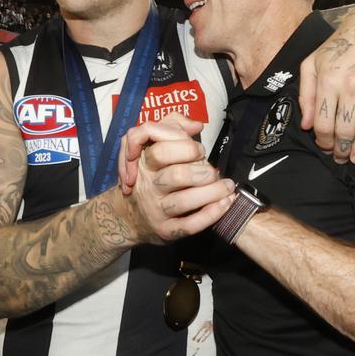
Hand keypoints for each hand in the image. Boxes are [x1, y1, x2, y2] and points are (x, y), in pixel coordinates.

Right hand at [118, 118, 234, 244]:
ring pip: (184, 201)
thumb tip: (196, 125)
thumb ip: (172, 128)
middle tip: (212, 171)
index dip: (184, 145)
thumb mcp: (152, 149)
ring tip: (226, 187)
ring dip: (211, 192)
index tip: (198, 150)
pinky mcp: (166, 230)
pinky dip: (211, 214)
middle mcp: (148, 186)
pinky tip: (224, 204)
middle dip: (200, 170)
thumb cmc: (148, 178)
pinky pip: (190, 225)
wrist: (128, 218)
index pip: (160, 149)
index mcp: (144, 163)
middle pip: (175, 175)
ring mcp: (156, 210)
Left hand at [299, 10, 354, 162]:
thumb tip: (305, 125)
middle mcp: (351, 83)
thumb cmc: (340, 45)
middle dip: (340, 149)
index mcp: (329, 79)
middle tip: (341, 157)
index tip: (326, 147)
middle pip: (344, 129)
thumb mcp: (312, 62)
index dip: (323, 141)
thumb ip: (305, 93)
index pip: (322, 122)